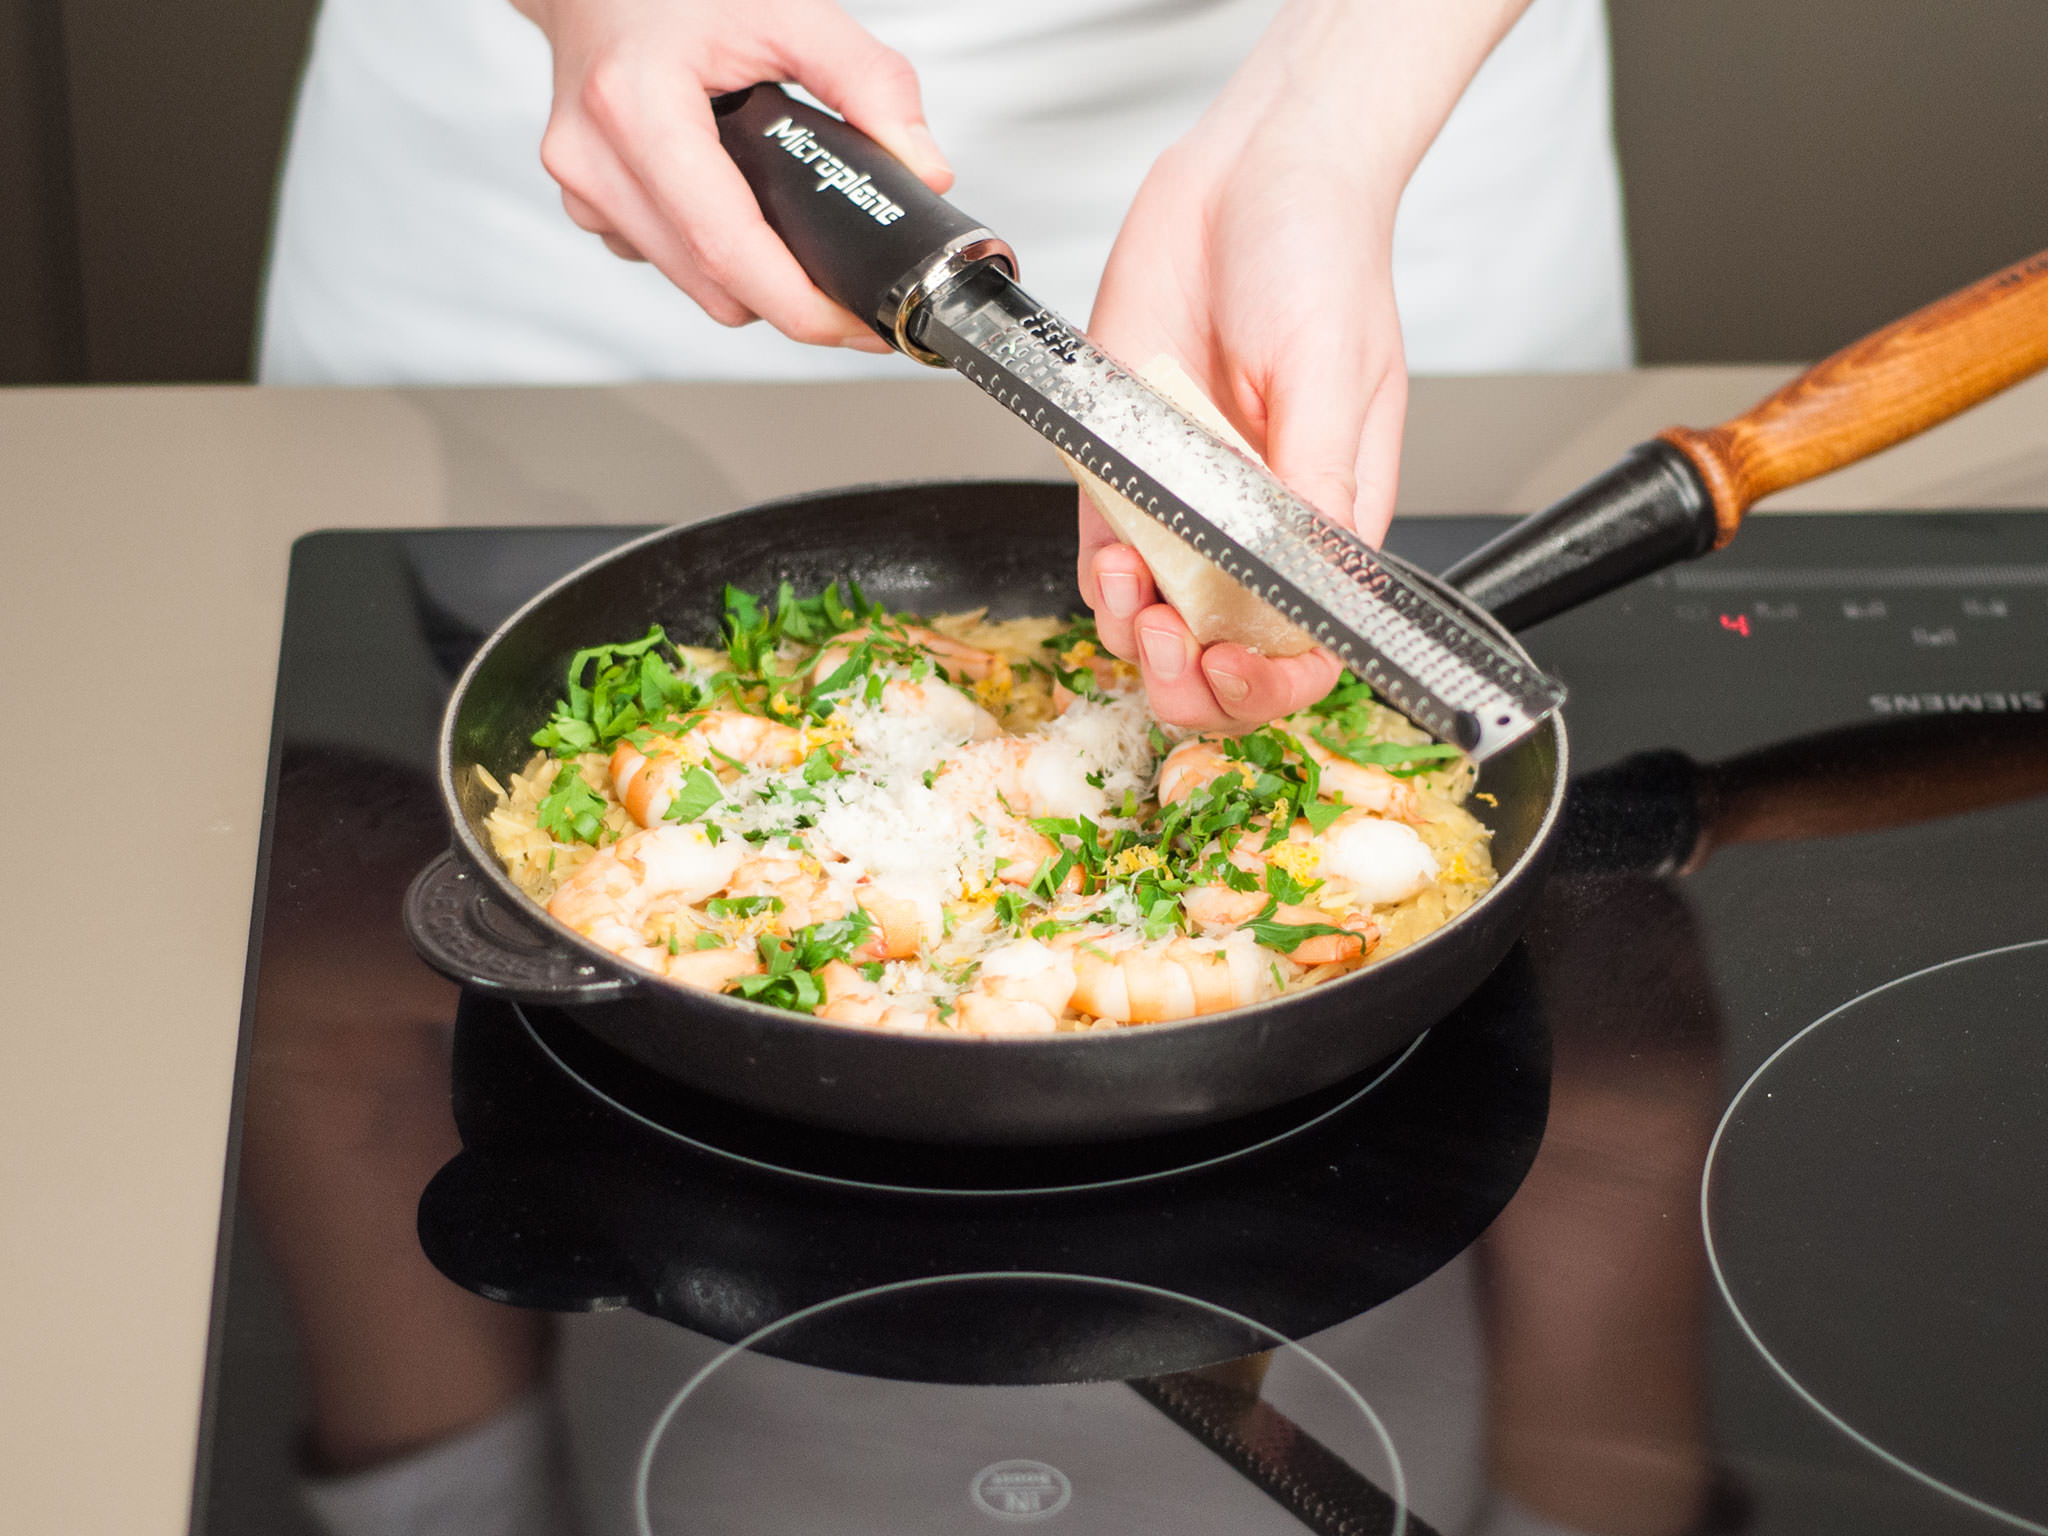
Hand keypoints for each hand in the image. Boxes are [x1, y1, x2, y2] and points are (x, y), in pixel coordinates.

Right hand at [517, 0, 952, 347]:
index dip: (803, 308)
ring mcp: (584, 192)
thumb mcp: (785, 9)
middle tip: (848, 279)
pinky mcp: (588, 206)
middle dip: (791, 298)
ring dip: (753, 280)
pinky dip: (714, 253)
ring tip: (797, 233)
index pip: (728, 251)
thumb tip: (923, 169)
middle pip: (716, 289)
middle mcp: (596, 163)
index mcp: (637, 111)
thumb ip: (867, 81)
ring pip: (694, 286)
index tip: (859, 324)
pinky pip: (669, 262)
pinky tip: (737, 205)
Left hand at [1081, 0, 1527, 730]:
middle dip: (1193, 684)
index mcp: (1328, 520)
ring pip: (1155, 623)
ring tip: (1133, 599)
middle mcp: (1256, 526)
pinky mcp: (1124, 471)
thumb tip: (1308, 583)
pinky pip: (1104, 558)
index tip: (1236, 666)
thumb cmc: (1318, 260)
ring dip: (1136, 638)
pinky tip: (1109, 562)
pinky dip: (1099, 581)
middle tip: (1173, 655)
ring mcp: (1187, 505)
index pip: (1308, 646)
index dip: (1272, 683)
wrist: (1245, 177)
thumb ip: (1316, 484)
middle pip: (1225, 656)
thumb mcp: (1337, 377)